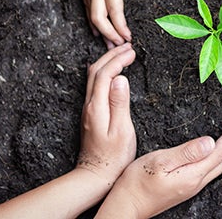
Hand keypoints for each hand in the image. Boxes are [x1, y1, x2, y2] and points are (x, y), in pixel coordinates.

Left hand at [76, 43, 136, 186]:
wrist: (95, 175)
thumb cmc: (113, 157)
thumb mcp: (122, 131)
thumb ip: (120, 103)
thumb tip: (121, 78)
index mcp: (97, 107)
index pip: (106, 74)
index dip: (118, 60)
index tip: (132, 52)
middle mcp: (89, 105)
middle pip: (96, 71)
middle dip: (111, 55)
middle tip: (128, 46)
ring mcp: (88, 109)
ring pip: (93, 77)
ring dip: (107, 62)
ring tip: (122, 54)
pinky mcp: (91, 114)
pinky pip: (95, 85)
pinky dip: (104, 73)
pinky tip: (112, 73)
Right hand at [82, 0, 149, 47]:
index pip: (114, 9)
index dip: (120, 26)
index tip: (127, 37)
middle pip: (99, 18)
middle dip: (109, 34)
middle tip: (119, 45)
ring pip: (91, 16)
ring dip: (101, 32)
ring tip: (110, 46)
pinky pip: (87, 10)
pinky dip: (93, 23)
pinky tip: (98, 31)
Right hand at [97, 121, 221, 217]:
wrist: (126, 206)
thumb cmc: (137, 183)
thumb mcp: (159, 162)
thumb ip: (186, 152)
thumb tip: (210, 142)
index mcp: (192, 175)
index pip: (218, 153)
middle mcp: (196, 182)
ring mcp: (191, 186)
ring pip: (219, 166)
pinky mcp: (186, 187)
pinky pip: (211, 171)